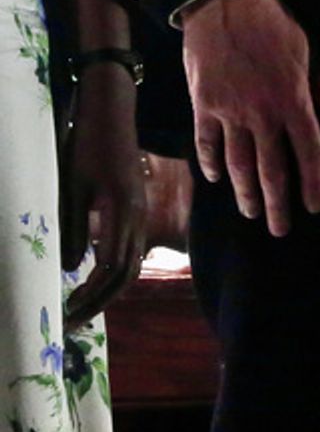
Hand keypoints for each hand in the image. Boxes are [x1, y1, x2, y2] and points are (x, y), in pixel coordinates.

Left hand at [61, 63, 146, 326]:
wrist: (112, 111)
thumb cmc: (88, 144)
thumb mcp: (73, 187)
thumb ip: (74, 228)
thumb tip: (71, 269)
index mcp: (123, 211)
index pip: (111, 269)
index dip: (90, 295)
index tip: (66, 312)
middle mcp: (138, 215)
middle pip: (126, 274)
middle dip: (99, 301)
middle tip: (71, 320)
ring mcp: (141, 211)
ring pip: (132, 263)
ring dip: (107, 290)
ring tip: (81, 304)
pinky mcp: (137, 206)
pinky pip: (131, 248)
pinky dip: (114, 271)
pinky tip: (92, 274)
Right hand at [182, 0, 319, 237]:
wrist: (226, 1)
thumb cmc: (274, 24)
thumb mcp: (310, 50)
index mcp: (293, 98)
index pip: (309, 150)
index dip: (313, 181)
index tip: (315, 206)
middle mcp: (262, 112)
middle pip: (271, 169)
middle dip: (277, 203)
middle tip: (280, 229)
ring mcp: (230, 111)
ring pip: (238, 164)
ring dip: (245, 192)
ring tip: (250, 212)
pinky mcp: (203, 105)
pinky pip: (207, 144)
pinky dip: (212, 165)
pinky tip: (217, 179)